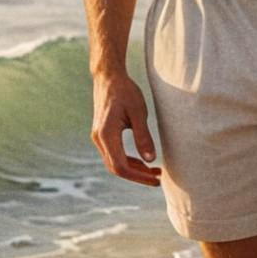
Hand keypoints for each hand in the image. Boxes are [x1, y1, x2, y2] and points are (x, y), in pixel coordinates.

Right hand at [90, 70, 161, 186]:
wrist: (109, 77)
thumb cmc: (125, 91)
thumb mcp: (138, 111)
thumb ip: (143, 136)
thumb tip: (150, 160)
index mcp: (106, 134)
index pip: (120, 166)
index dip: (139, 176)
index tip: (156, 179)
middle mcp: (98, 139)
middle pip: (116, 168)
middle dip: (138, 175)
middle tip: (158, 178)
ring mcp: (98, 137)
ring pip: (114, 163)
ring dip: (134, 169)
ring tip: (154, 171)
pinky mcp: (102, 134)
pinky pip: (114, 154)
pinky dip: (128, 160)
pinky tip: (143, 160)